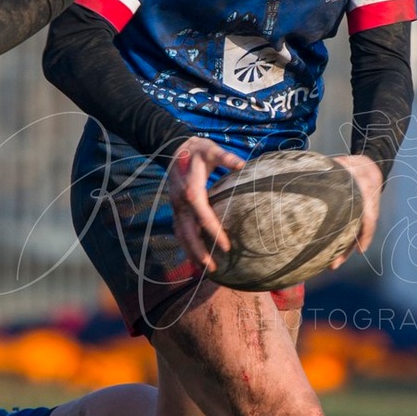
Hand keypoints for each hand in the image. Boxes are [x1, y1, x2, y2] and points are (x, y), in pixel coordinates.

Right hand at [164, 137, 245, 273]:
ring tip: (203, 267)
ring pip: (181, 234)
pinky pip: (178, 230)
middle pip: (188, 232)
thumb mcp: (211, 149)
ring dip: (190, 252)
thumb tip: (242, 164)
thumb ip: (226, 158)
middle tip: (212, 267)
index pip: (202, 215)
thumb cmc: (197, 150)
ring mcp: (176, 206)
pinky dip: (185, 244)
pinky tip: (194, 255)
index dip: (213, 231)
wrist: (174, 147)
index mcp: (191, 190)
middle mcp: (180, 202)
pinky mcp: (175, 208)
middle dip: (198, 251)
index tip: (226, 246)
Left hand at [328, 154, 382, 266]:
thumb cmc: (357, 166)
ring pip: (354, 236)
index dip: (365, 234)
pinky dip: (342, 244)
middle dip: (347, 251)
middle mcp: (366, 211)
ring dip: (345, 252)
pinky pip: (350, 232)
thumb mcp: (348, 164)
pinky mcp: (357, 218)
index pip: (369, 219)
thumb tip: (318, 169)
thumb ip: (336, 167)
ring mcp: (362, 216)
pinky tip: (330, 254)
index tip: (360, 249)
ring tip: (332, 265)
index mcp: (367, 197)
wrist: (371, 168)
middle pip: (358, 235)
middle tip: (334, 265)